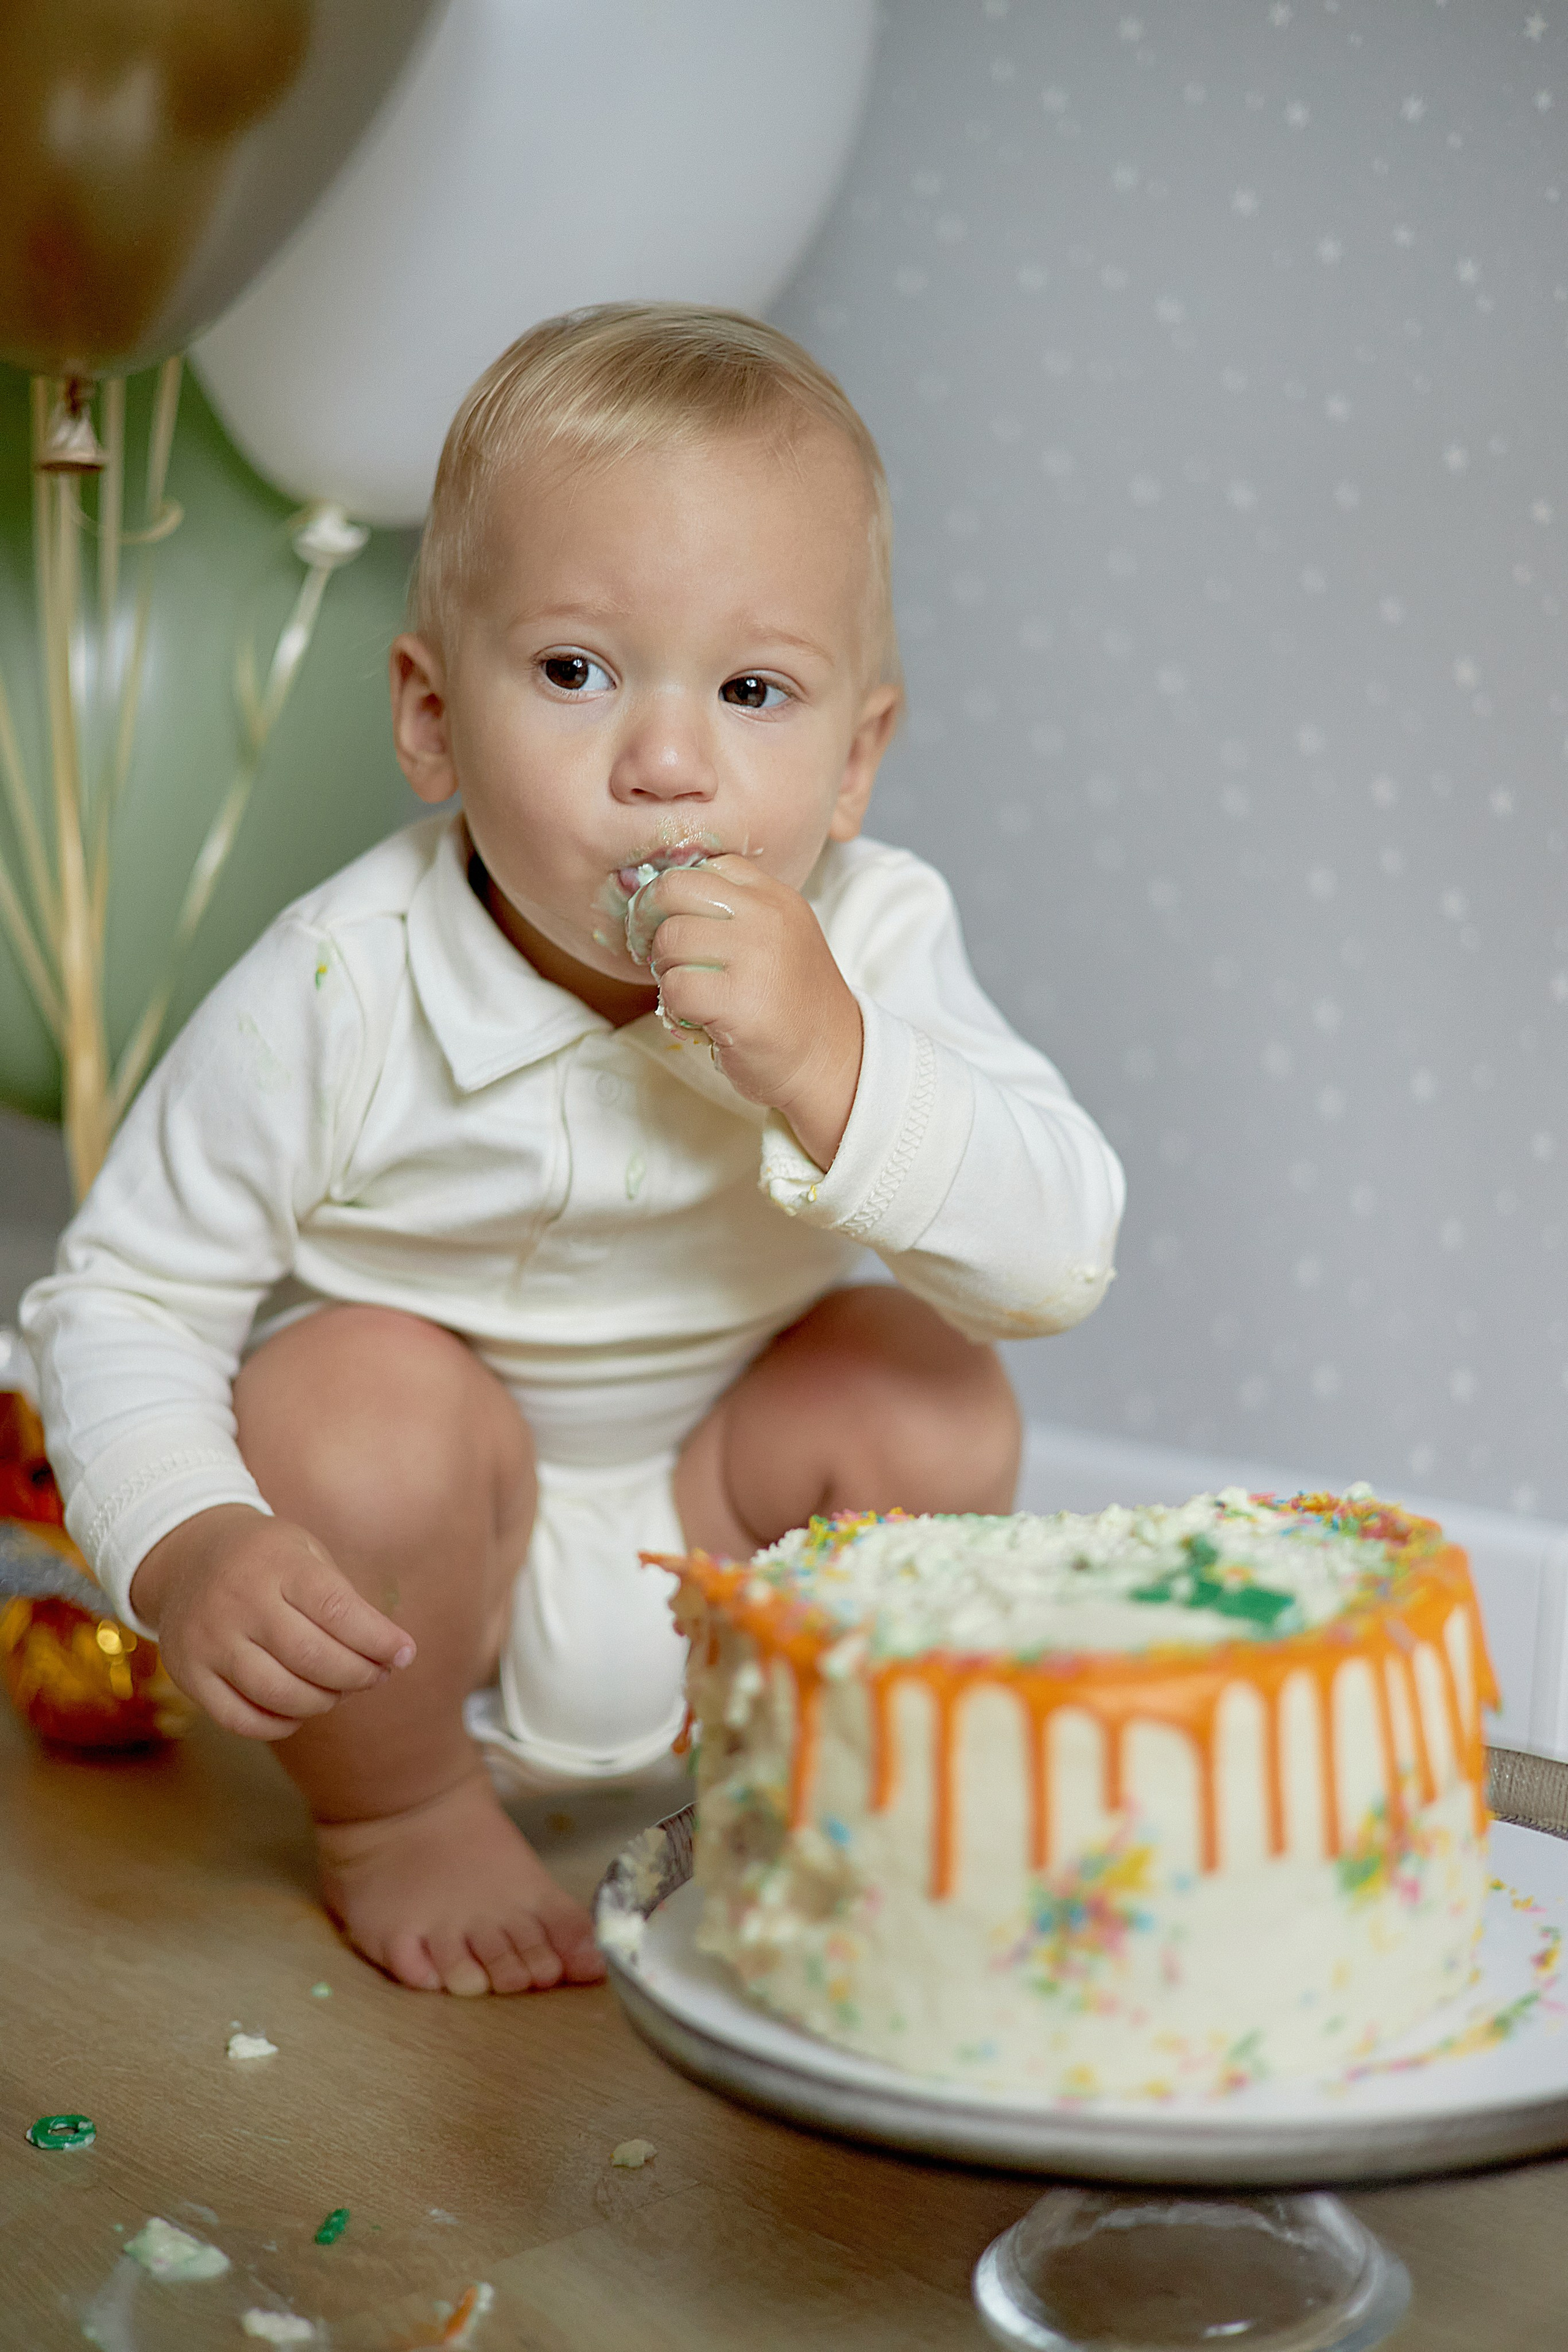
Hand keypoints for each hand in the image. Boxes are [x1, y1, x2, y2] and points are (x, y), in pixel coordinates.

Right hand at [129, 1504, 415, 1740]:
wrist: (186, 1555)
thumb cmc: (266, 1559)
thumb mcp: (306, 1553)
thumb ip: (343, 1600)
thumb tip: (392, 1654)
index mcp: (276, 1564)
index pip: (337, 1610)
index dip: (378, 1639)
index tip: (405, 1654)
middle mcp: (238, 1601)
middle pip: (311, 1658)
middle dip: (358, 1675)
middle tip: (377, 1675)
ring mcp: (208, 1640)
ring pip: (278, 1694)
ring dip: (323, 1702)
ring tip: (339, 1689)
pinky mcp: (188, 1674)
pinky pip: (240, 1719)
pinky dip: (279, 1724)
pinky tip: (299, 1711)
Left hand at [639, 855, 862, 1166]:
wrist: (832, 1062)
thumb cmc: (791, 1005)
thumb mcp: (777, 939)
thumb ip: (733, 915)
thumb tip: (656, 902)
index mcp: (776, 897)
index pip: (706, 867)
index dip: (675, 895)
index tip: (674, 924)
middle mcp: (768, 918)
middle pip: (674, 890)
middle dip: (652, 922)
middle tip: (659, 954)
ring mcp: (756, 957)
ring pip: (669, 940)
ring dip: (664, 971)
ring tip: (688, 992)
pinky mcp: (739, 1001)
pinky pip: (674, 988)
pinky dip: (673, 1008)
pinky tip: (696, 1019)